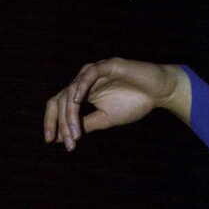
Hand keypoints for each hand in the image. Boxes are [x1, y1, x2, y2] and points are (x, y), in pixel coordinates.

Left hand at [43, 58, 182, 151]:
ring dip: (70, 114)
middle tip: (67, 143)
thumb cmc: (134, 103)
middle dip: (61, 123)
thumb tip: (63, 137)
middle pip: (60, 99)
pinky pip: (89, 74)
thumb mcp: (105, 119)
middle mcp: (85, 81)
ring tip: (75, 133)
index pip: (58, 104)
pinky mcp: (108, 65)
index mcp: (83, 93)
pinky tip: (76, 103)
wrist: (157, 92)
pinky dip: (80, 88)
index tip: (50, 141)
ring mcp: (95, 72)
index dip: (52, 121)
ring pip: (72, 90)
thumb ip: (85, 124)